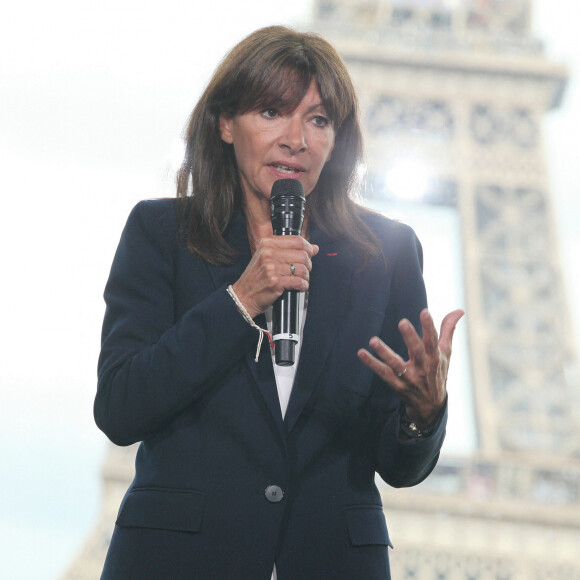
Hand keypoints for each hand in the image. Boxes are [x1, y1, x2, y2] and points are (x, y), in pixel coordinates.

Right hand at [232, 236, 318, 317]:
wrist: (243, 296)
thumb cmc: (257, 277)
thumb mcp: (269, 258)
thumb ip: (291, 250)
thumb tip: (315, 248)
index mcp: (267, 243)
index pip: (297, 240)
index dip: (308, 248)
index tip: (310, 254)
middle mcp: (268, 253)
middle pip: (303, 255)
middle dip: (308, 264)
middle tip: (305, 271)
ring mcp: (271, 268)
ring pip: (303, 269)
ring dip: (306, 277)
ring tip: (302, 280)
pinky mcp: (275, 282)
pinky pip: (299, 281)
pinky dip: (303, 286)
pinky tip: (300, 287)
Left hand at [357, 308, 464, 428]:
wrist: (431, 406)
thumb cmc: (437, 372)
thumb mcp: (445, 353)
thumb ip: (448, 330)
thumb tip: (459, 310)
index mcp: (435, 358)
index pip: (433, 341)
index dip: (430, 326)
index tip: (425, 311)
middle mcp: (423, 368)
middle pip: (417, 351)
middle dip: (410, 337)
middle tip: (402, 322)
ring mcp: (409, 378)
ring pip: (396, 365)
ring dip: (384, 352)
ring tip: (373, 341)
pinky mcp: (396, 385)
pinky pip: (382, 373)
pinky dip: (372, 364)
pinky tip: (361, 353)